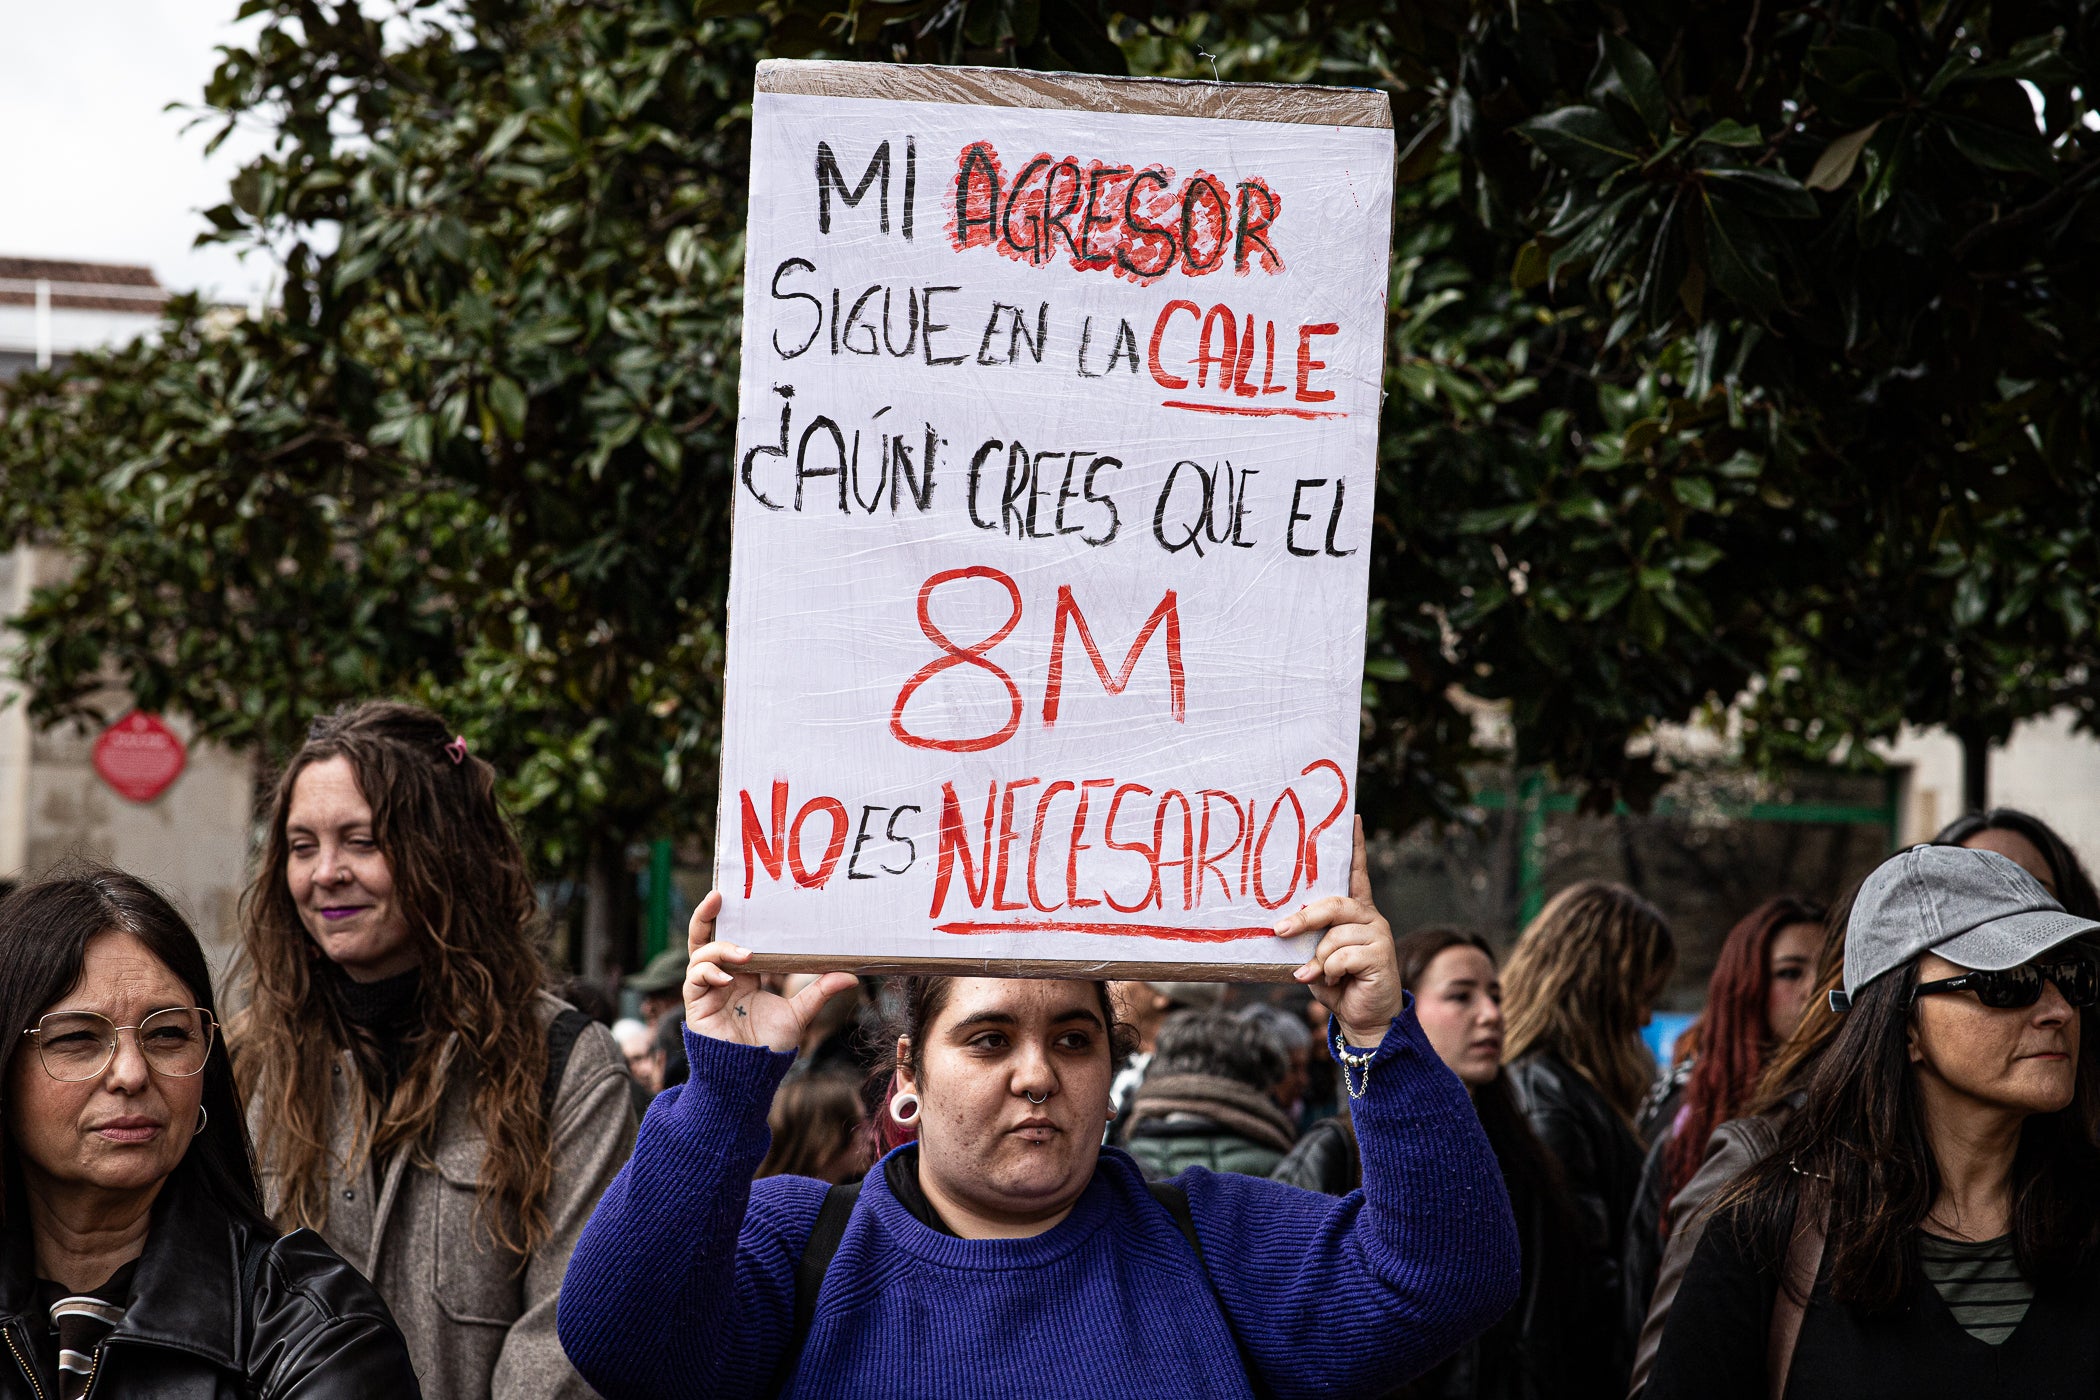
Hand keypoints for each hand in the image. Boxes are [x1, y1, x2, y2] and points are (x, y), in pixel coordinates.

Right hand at [682, 891, 856, 1053]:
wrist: (751, 1076)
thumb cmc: (770, 1045)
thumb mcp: (799, 1013)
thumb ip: (819, 991)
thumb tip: (851, 975)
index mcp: (743, 974)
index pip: (734, 937)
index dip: (736, 918)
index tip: (744, 896)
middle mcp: (722, 977)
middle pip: (706, 938)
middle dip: (706, 916)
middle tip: (718, 895)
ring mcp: (706, 989)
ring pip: (700, 954)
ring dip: (720, 948)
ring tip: (745, 955)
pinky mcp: (696, 1004)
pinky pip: (694, 979)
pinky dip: (708, 972)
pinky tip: (727, 978)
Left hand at [1275, 818, 1401, 1047]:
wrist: (1363, 1018)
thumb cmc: (1335, 983)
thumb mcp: (1314, 956)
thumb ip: (1306, 937)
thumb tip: (1280, 926)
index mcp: (1354, 911)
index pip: (1355, 873)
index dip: (1354, 847)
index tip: (1351, 818)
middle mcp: (1368, 917)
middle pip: (1333, 904)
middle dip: (1303, 918)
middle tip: (1279, 931)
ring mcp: (1377, 934)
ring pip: (1334, 935)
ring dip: (1317, 959)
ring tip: (1316, 974)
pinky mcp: (1381, 955)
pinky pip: (1343, 956)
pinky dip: (1330, 972)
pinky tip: (1335, 982)